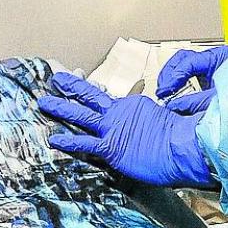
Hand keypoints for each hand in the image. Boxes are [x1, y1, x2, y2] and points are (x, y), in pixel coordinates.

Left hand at [39, 72, 214, 188]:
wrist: (183, 148)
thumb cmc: (181, 137)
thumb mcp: (170, 119)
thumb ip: (160, 115)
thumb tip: (169, 111)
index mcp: (135, 104)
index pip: (110, 98)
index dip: (95, 91)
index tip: (85, 83)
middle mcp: (120, 112)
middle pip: (91, 96)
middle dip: (72, 86)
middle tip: (57, 79)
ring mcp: (113, 127)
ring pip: (81, 113)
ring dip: (61, 106)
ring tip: (44, 101)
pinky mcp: (110, 146)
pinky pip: (84, 142)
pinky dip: (68, 140)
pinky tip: (54, 139)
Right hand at [155, 45, 227, 113]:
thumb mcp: (218, 99)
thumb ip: (193, 102)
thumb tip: (174, 106)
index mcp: (219, 57)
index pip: (188, 61)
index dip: (174, 77)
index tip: (166, 91)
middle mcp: (215, 59)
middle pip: (183, 59)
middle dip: (170, 75)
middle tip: (163, 91)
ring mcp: (212, 68)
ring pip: (184, 66)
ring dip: (173, 79)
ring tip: (166, 93)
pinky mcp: (211, 78)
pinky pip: (190, 77)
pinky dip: (181, 85)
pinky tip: (175, 95)